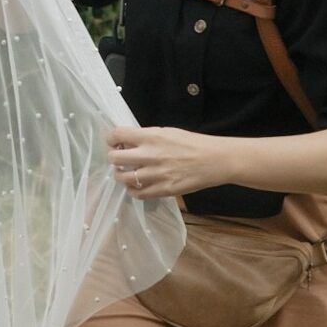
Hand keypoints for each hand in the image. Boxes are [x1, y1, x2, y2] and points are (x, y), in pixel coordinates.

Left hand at [105, 125, 234, 198]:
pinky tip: (136, 186)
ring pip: (123, 178)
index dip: (111, 139)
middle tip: (117, 158)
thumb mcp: (167, 132)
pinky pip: (138, 194)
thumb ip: (147, 137)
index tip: (112, 142)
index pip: (118, 135)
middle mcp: (150, 155)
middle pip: (115, 158)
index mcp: (151, 137)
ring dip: (121, 175)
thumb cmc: (193, 143)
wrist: (215, 160)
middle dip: (113, 157)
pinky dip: (133, 190)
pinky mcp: (164, 190)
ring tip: (125, 173)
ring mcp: (156, 174)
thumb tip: (128, 141)